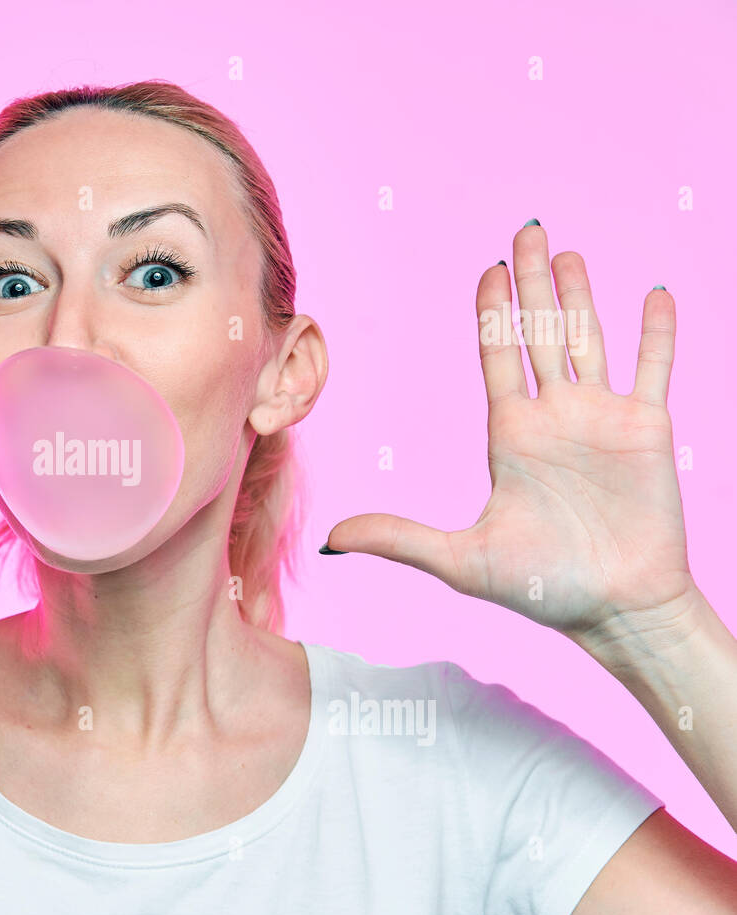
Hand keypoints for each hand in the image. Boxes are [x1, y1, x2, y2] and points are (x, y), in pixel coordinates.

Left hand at [323, 221, 694, 640]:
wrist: (616, 611)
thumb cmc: (542, 588)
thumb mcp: (460, 560)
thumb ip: (398, 539)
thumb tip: (330, 539)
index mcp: (509, 435)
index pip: (497, 357)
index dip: (492, 313)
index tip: (487, 271)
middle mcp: (553, 417)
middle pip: (538, 334)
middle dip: (531, 283)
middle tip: (526, 232)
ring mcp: (601, 419)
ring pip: (589, 339)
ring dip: (579, 296)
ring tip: (568, 252)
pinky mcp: (648, 430)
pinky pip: (654, 368)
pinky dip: (656, 333)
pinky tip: (652, 292)